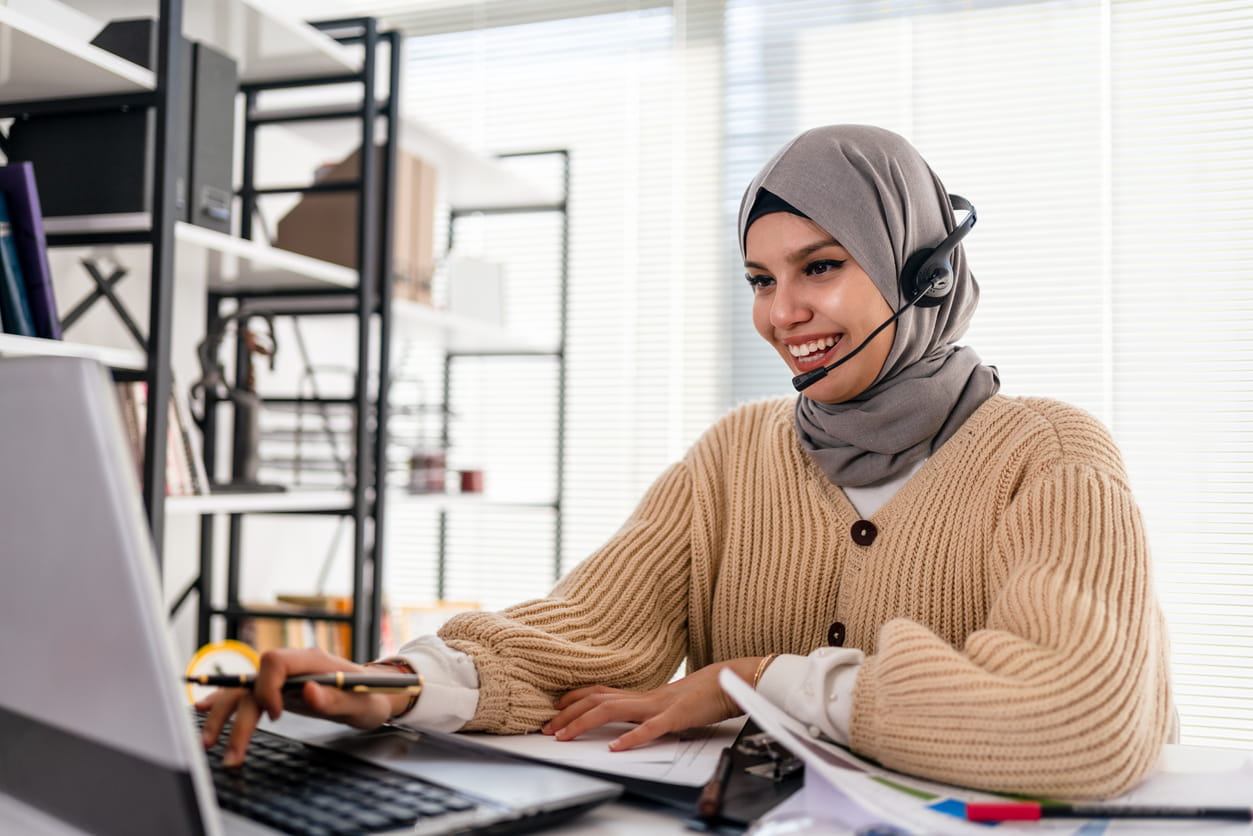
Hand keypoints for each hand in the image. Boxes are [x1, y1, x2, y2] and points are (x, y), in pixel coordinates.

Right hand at [195, 647, 409, 766]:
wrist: (375, 694)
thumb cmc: (371, 696)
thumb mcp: (362, 703)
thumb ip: (336, 699)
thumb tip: (309, 691)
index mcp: (313, 661)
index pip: (275, 662)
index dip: (268, 687)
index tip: (276, 715)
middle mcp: (294, 666)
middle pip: (253, 682)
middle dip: (236, 715)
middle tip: (231, 751)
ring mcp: (284, 679)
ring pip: (245, 691)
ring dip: (225, 715)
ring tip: (210, 743)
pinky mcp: (279, 692)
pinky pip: (248, 694)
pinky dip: (225, 701)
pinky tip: (203, 710)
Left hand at [542, 657, 762, 750]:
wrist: (731, 681)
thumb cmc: (702, 694)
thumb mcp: (667, 703)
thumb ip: (646, 709)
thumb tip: (626, 722)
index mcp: (641, 694)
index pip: (598, 691)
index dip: (573, 698)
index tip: (553, 708)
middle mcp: (643, 696)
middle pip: (596, 699)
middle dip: (567, 713)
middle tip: (546, 728)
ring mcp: (658, 705)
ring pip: (613, 709)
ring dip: (584, 722)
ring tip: (565, 735)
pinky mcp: (676, 716)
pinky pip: (650, 728)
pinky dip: (631, 737)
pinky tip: (616, 748)